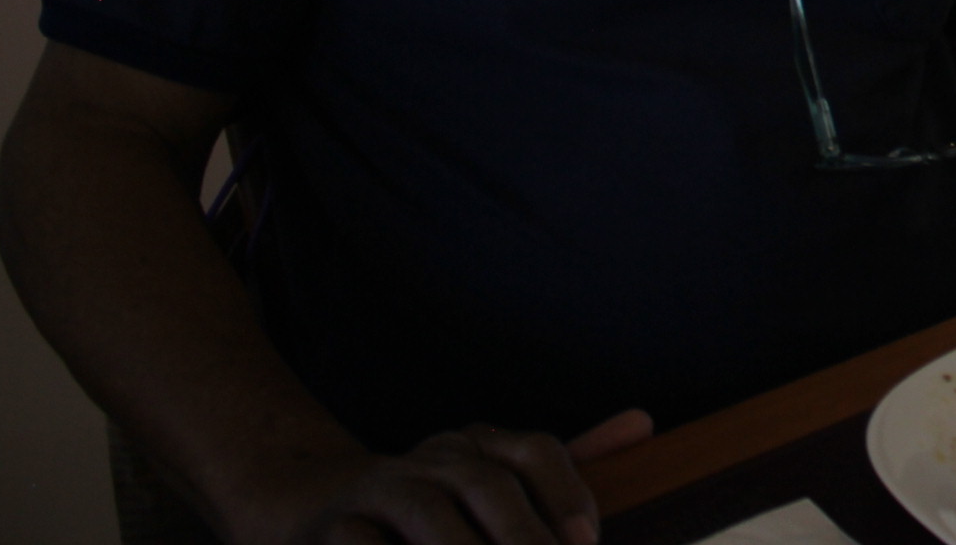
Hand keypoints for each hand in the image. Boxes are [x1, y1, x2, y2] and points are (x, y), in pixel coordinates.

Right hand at [283, 410, 651, 544]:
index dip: (565, 493)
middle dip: (522, 538)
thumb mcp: (492, 482)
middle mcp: (432, 457)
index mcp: (477, 446)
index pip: (533, 452)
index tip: (588, 542)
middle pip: (487, 485)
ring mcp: (378, 491)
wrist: (312, 511)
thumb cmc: (425, 513)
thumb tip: (642, 422)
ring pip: (428, 514)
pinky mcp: (331, 531)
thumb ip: (560, 472)